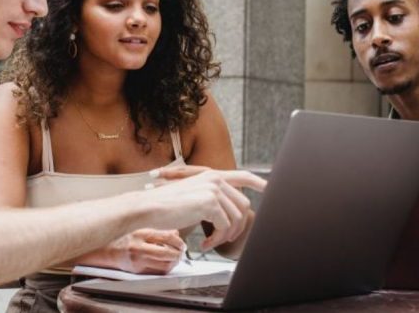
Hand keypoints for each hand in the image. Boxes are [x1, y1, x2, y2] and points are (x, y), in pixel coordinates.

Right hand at [109, 228, 185, 273]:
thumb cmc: (125, 238)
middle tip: (181, 252)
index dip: (178, 241)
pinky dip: (166, 268)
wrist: (109, 251)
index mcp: (140, 234)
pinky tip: (167, 264)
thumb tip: (175, 234)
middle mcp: (139, 248)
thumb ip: (159, 231)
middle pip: (166, 253)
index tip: (182, 244)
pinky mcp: (138, 271)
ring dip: (174, 262)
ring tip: (176, 258)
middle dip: (178, 253)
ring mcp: (138, 261)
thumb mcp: (141, 229)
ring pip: (164, 265)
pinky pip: (157, 272)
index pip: (166, 237)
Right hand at [145, 167, 265, 250]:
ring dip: (225, 236)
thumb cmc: (166, 206)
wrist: (149, 207)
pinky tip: (204, 242)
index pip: (243, 176)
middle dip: (236, 226)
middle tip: (222, 239)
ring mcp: (214, 189)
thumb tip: (232, 214)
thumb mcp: (193, 197)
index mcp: (211, 176)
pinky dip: (216, 239)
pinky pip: (224, 226)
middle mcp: (215, 179)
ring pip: (236, 218)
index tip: (269, 189)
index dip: (259, 182)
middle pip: (243, 205)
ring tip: (211, 242)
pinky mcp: (210, 202)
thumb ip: (213, 200)